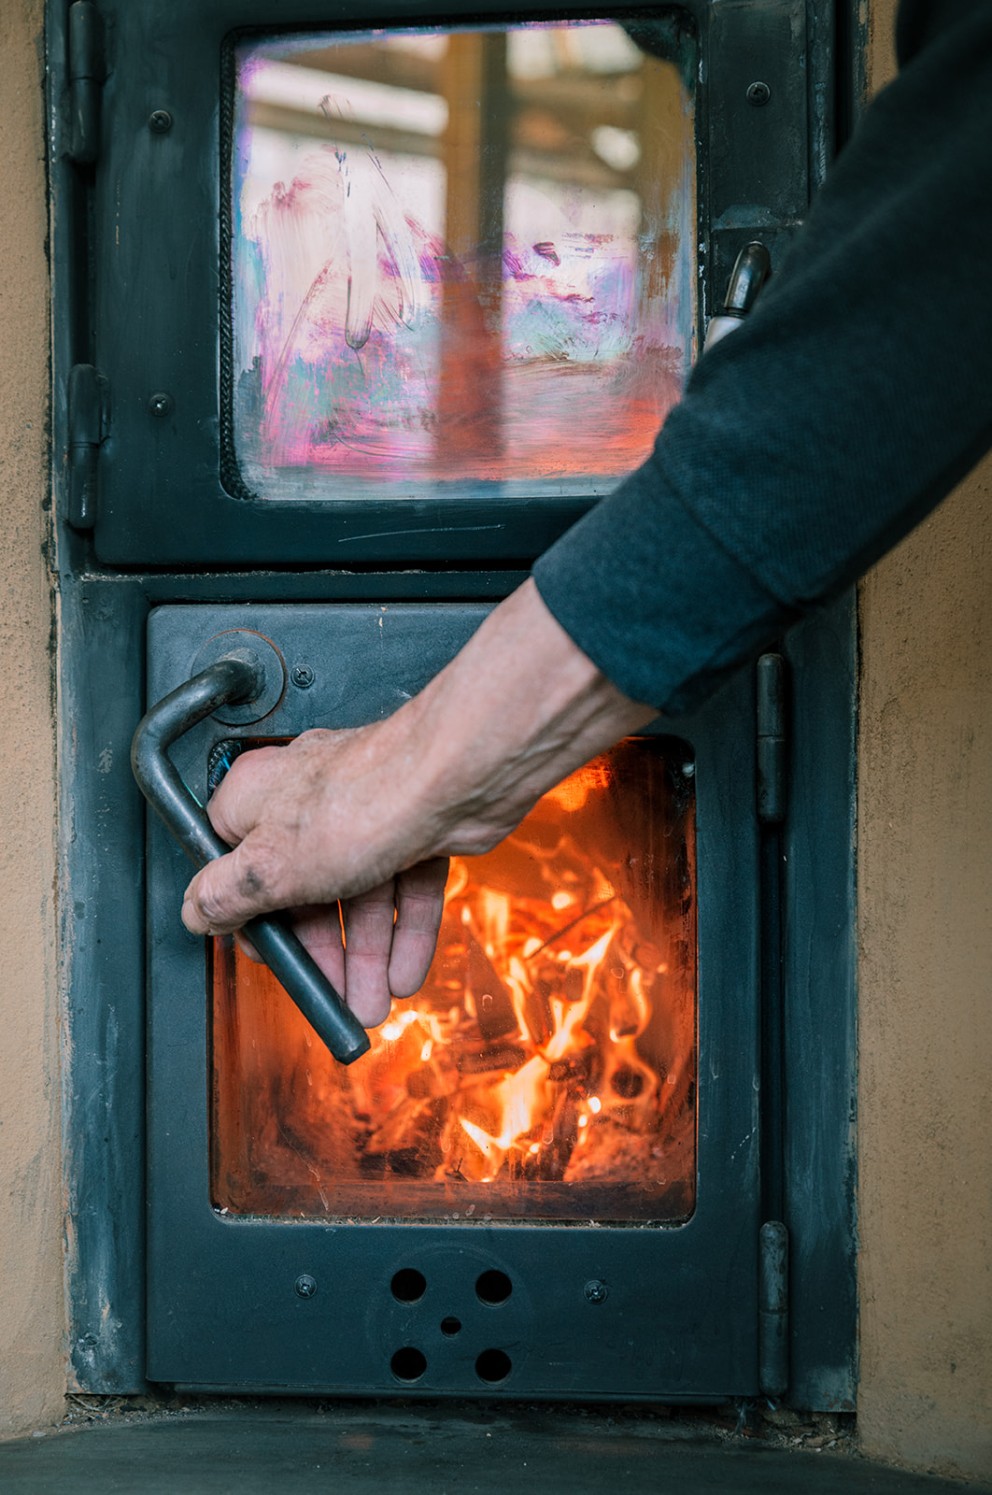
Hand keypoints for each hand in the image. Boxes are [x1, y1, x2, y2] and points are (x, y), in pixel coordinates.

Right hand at [182, 729, 448, 1027]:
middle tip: (330, 996)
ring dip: (366, 955)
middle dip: (321, 952)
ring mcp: (363, 812)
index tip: (269, 954)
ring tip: (371, 1002)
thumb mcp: (267, 868)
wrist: (452, 779)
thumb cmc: (360, 801)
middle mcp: (308, 801)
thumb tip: (194, 912)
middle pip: (303, 888)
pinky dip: (405, 931)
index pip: (235, 864)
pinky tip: (406, 970)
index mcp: (256, 799)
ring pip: (357, 894)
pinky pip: (402, 885)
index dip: (250, 915)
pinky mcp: (411, 825)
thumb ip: (225, 895)